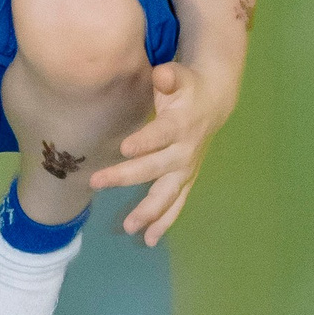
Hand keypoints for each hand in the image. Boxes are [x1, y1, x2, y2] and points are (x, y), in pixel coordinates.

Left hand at [89, 61, 230, 244]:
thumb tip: (161, 75)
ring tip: (130, 227)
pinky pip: (176, 204)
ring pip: (168, 194)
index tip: (124, 148)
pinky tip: (149, 239)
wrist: (214, 104)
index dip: (145, 141)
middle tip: (99, 182)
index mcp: (180, 124)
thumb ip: (169, 77)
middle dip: (127, 176)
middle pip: (156, 168)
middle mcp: (184, 151)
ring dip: (149, 212)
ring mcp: (186, 169)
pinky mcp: (186, 180)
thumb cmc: (187, 89)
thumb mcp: (179, 77)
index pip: (162, 134)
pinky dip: (164, 222)